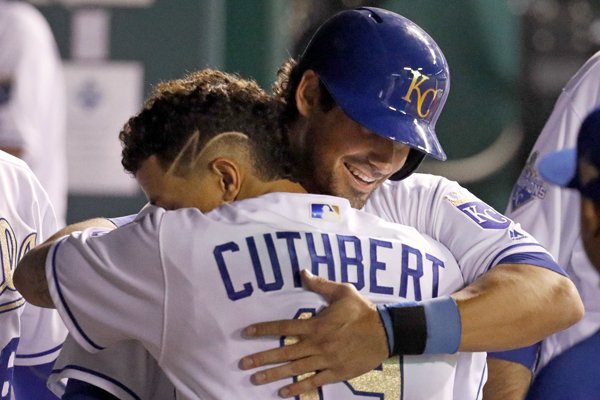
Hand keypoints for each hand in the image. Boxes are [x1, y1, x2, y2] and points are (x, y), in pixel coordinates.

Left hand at [239, 269, 388, 397]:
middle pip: (284, 351)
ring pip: (294, 368)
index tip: (246, 333)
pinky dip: (298, 388)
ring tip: (256, 379)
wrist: (384, 333)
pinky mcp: (335, 373)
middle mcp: (317, 344)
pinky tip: (284, 392)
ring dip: (274, 374)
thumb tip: (302, 272)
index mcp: (316, 324)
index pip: (283, 327)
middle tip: (243, 364)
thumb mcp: (342, 291)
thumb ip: (320, 284)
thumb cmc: (362, 311)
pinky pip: (313, 381)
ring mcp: (325, 360)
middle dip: (261, 358)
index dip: (263, 330)